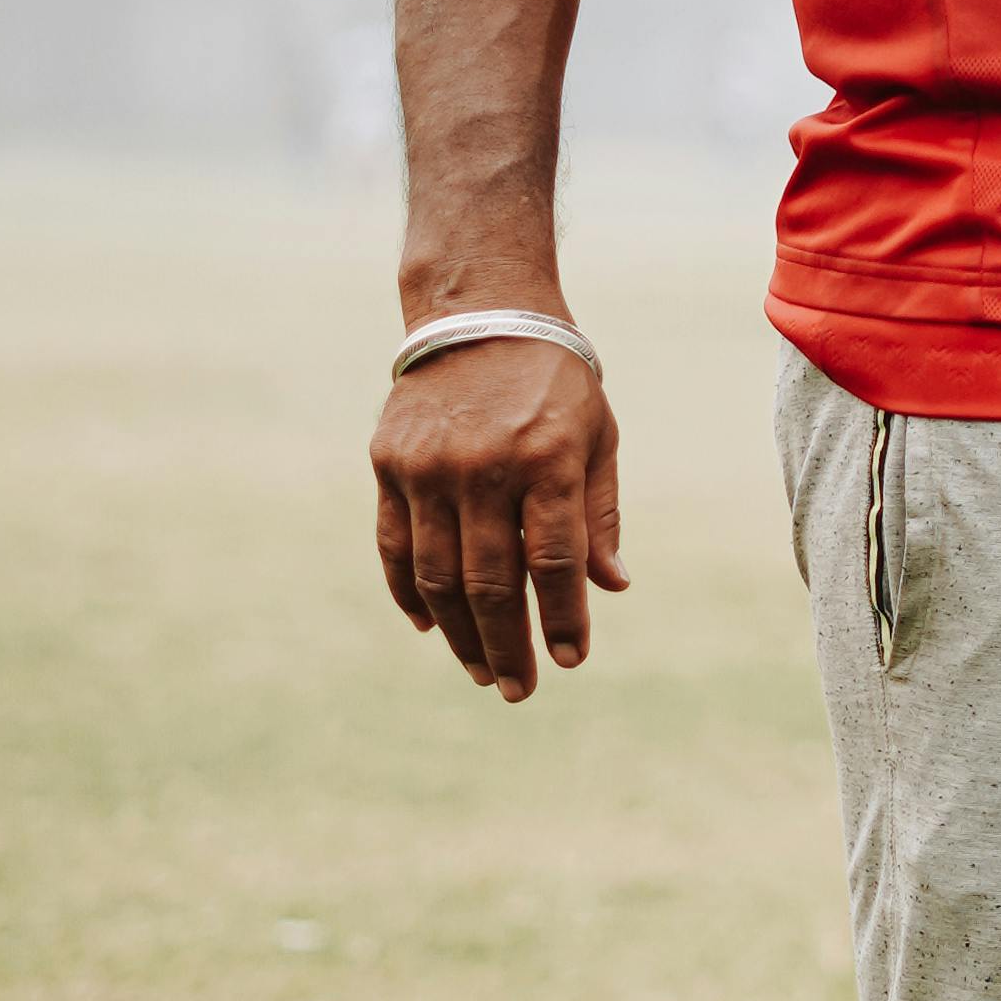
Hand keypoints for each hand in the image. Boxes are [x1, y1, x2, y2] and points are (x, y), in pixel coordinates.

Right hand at [370, 339, 626, 699]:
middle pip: (491, 581)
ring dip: (459, 633)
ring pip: (437, 575)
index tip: (570, 660)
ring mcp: (428, 467)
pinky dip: (409, 592)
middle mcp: (483, 466)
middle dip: (507, 644)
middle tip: (519, 688)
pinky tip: (430, 624)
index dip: (562, 618)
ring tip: (482, 669)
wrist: (480, 312)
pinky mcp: (389, 464)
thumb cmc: (555, 382)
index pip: (554, 561)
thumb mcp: (597, 437)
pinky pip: (393, 546)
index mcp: (547, 458)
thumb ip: (598, 515)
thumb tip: (610, 587)